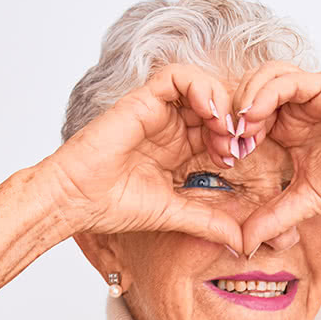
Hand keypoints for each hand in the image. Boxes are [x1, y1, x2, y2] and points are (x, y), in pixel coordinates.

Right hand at [44, 64, 242, 250]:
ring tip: (223, 129)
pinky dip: (199, 86)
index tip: (240, 159)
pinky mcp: (142, 99)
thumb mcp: (176, 214)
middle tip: (238, 143)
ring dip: (220, 102)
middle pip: (216, 106)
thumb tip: (244, 242)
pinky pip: (177, 77)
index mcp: (179, 149)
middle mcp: (171, 127)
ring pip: (201, 86)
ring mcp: (157, 112)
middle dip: (234, 120)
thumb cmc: (113, 206)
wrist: (76, 200)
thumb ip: (210, 223)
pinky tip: (208, 112)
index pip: (220, 130)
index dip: (237, 138)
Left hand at [203, 62, 320, 253]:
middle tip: (226, 142)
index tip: (222, 158)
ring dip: (245, 99)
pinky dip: (266, 94)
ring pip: (264, 76)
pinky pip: (289, 80)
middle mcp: (295, 104)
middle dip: (230, 113)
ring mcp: (311, 92)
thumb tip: (244, 244)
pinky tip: (256, 117)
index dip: (227, 131)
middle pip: (247, 89)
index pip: (244, 114)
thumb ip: (274, 216)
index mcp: (285, 125)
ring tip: (240, 129)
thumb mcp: (306, 200)